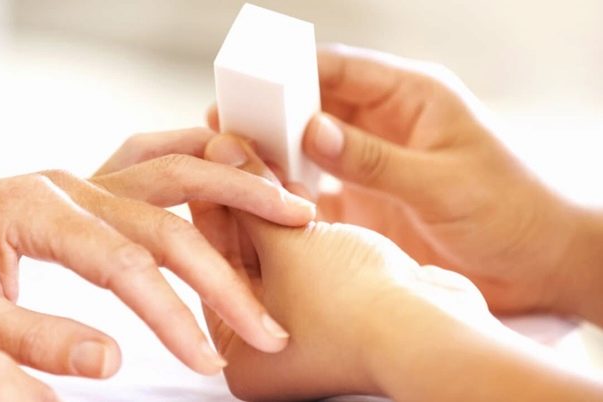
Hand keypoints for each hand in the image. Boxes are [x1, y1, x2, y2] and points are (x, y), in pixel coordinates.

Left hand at [0, 127, 314, 376]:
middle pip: (172, 221)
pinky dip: (203, 165)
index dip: (173, 317)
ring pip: (178, 173)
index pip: (127, 267)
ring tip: (290, 209)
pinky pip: (157, 160)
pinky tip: (232, 172)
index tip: (207, 359)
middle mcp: (72, 186)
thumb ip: (33, 338)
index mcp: (39, 211)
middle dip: (226, 275)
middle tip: (267, 318)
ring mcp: (84, 179)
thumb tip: (110, 359)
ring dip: (237, 192)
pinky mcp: (90, 185)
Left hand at [189, 134, 492, 399]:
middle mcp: (269, 346)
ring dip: (270, 207)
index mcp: (241, 350)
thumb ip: (250, 199)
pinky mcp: (340, 308)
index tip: (206, 163)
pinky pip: (308, 257)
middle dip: (241, 203)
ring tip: (258, 155)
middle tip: (232, 151)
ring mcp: (308, 328)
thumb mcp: (287, 247)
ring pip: (278, 254)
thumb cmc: (354, 306)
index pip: (210, 263)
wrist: (434, 329)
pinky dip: (300, 223)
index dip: (209, 206)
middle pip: (242, 258)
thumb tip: (219, 152)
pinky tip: (291, 183)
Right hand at [208, 44, 591, 317]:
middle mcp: (386, 127)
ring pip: (310, 150)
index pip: (341, 71)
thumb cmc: (511, 212)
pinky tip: (265, 199)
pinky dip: (292, 193)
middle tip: (225, 123)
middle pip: (316, 106)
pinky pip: (319, 191)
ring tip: (233, 160)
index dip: (292, 73)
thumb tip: (312, 131)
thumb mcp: (443, 183)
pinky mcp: (368, 203)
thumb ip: (376, 159)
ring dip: (276, 154)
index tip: (249, 82)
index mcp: (413, 99)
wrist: (539, 266)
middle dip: (272, 113)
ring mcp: (373, 166)